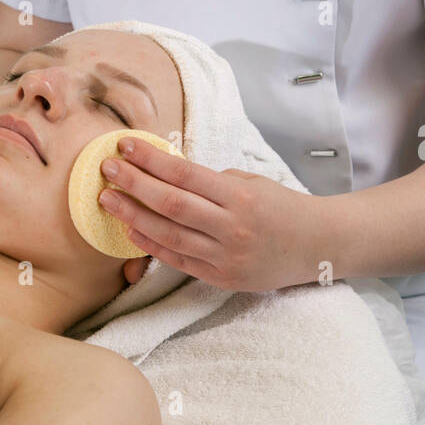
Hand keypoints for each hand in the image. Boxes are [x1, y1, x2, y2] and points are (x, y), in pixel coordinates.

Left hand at [100, 136, 305, 292]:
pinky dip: (152, 245)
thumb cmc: (282, 206)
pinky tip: (130, 231)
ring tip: (108, 200)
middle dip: (134, 184)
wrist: (317, 245)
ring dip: (133, 216)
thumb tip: (169, 176)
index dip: (151, 160)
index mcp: (239, 196)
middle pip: (170, 204)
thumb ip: (212, 183)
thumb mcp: (251, 182)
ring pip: (169, 235)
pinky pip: (179, 260)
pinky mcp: (222, 278)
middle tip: (107, 169)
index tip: (125, 146)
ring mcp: (226, 256)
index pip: (184, 174)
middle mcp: (231, 227)